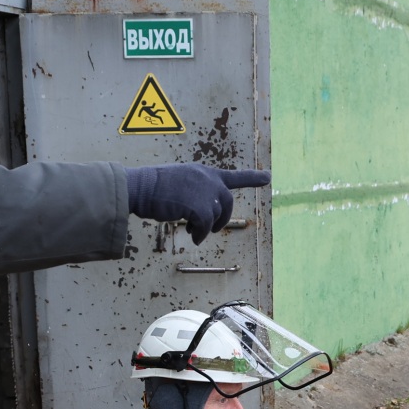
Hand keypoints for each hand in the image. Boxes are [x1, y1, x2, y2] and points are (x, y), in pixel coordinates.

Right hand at [124, 165, 270, 243]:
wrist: (140, 187)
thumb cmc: (154, 187)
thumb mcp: (180, 182)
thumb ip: (197, 192)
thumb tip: (205, 216)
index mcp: (204, 172)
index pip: (233, 176)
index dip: (252, 178)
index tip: (268, 177)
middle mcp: (208, 179)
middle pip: (227, 203)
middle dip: (222, 218)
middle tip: (210, 228)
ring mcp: (205, 192)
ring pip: (216, 216)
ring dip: (205, 227)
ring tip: (190, 230)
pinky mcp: (200, 207)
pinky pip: (206, 227)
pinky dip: (199, 234)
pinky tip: (191, 235)